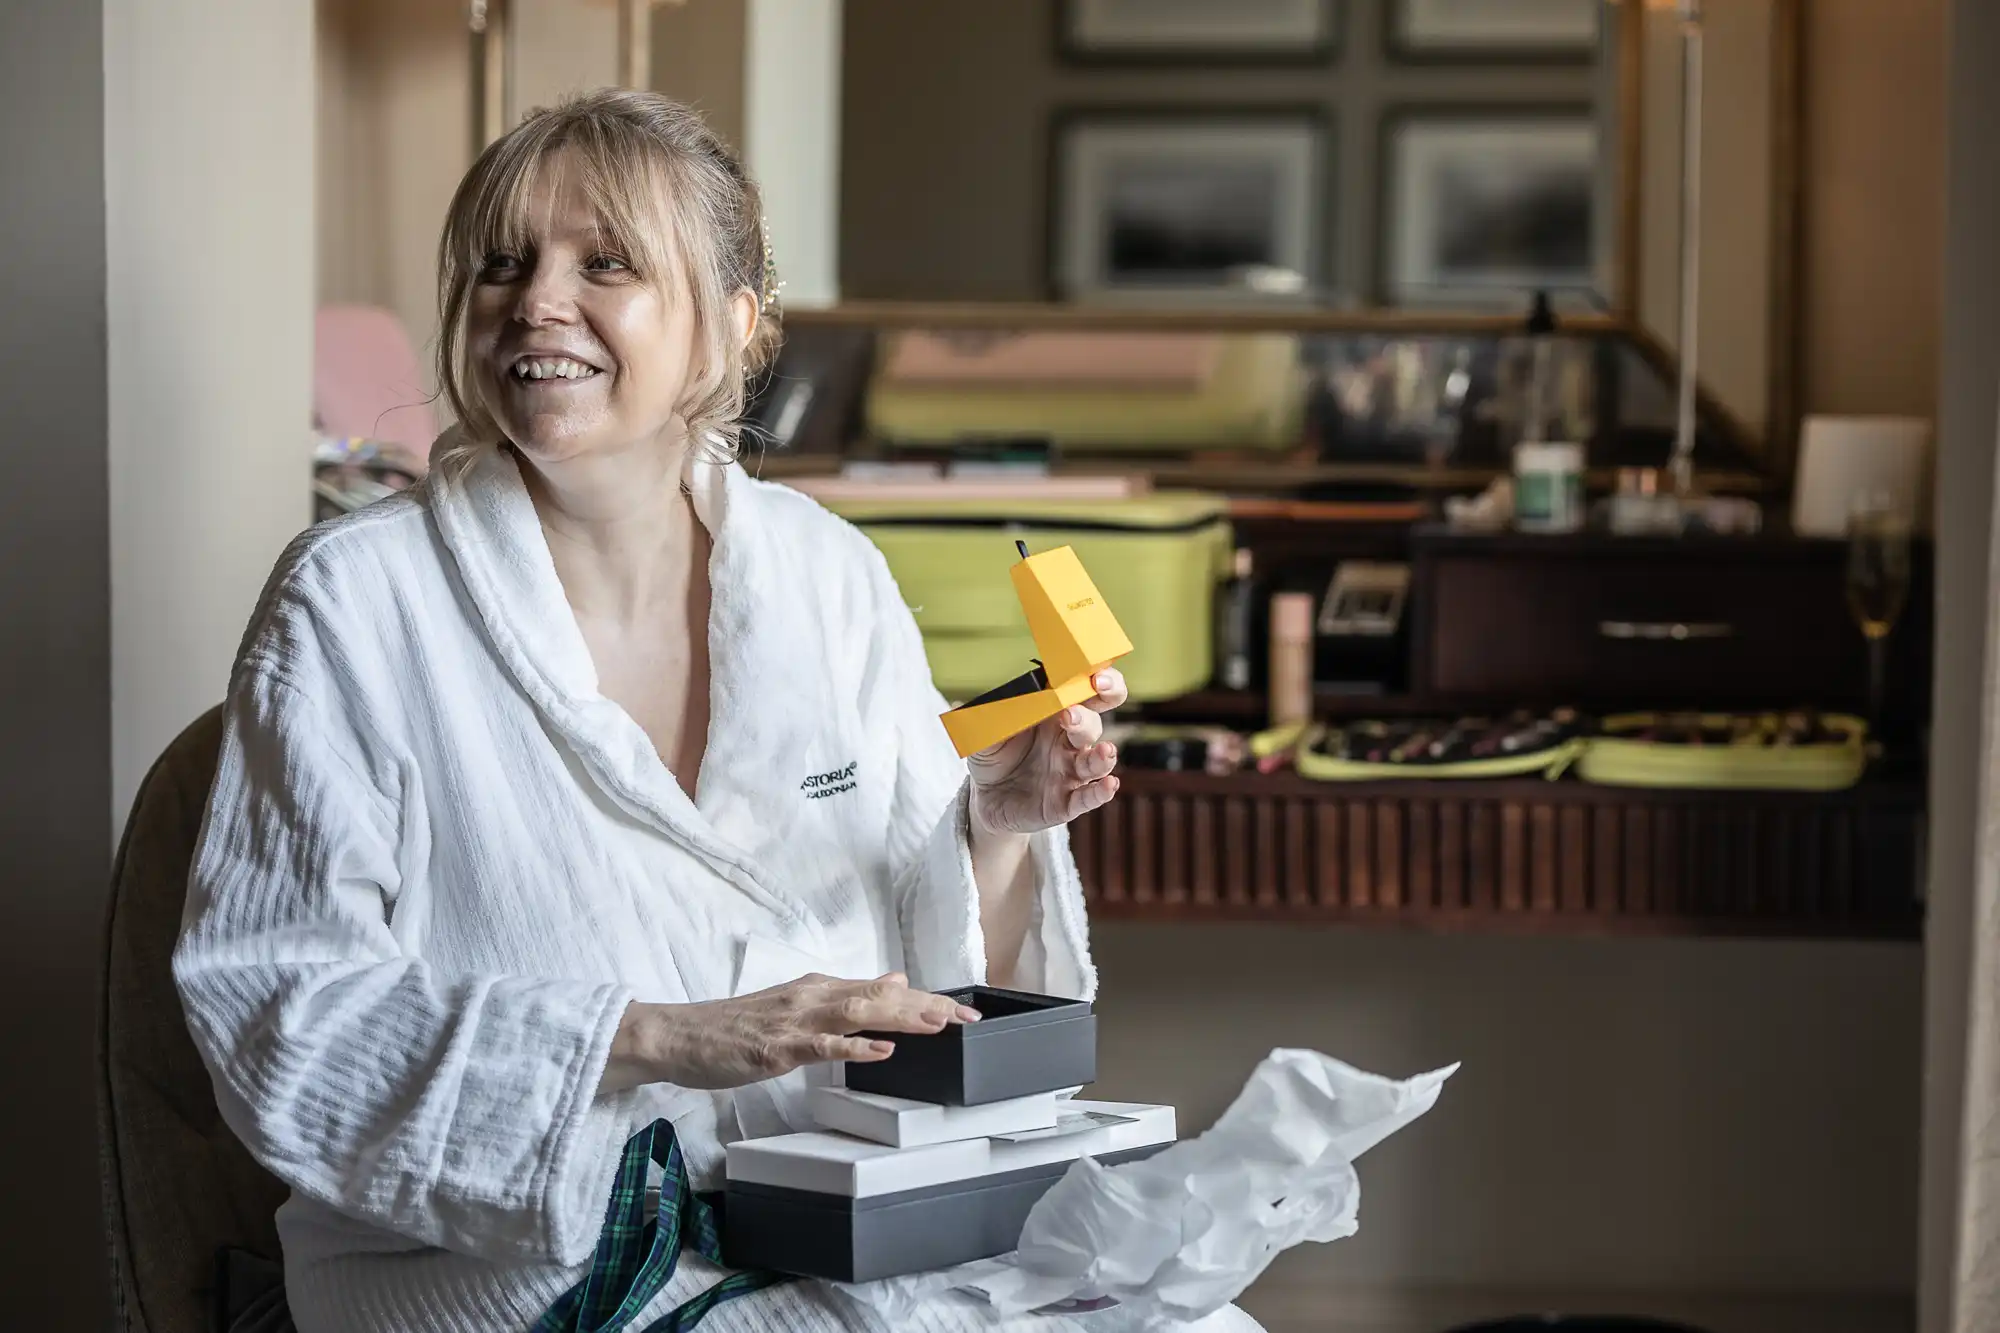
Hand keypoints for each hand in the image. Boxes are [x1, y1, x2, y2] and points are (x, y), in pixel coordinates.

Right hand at [602, 972, 979, 1092]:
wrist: (681, 1035)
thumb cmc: (737, 1026)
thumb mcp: (799, 1003)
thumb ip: (846, 995)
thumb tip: (894, 980)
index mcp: (819, 989)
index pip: (882, 990)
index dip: (925, 999)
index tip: (962, 1010)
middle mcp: (812, 997)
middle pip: (879, 997)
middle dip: (926, 1006)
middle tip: (967, 1018)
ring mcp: (795, 1021)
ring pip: (857, 1013)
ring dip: (900, 1018)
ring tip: (937, 1024)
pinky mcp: (777, 1046)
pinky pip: (821, 1046)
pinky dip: (854, 1047)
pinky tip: (881, 1051)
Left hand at [966, 668, 1127, 838]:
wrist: (985, 798)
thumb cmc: (993, 755)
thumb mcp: (982, 736)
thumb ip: (981, 722)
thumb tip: (958, 707)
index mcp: (1054, 715)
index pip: (1086, 693)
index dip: (1100, 682)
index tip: (1097, 675)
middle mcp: (1068, 742)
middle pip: (1092, 724)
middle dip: (1087, 717)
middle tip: (1070, 714)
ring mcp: (1069, 772)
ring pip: (1095, 761)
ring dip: (1102, 756)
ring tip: (1105, 751)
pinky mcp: (1065, 803)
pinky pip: (1087, 798)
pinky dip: (1100, 793)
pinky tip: (1109, 786)